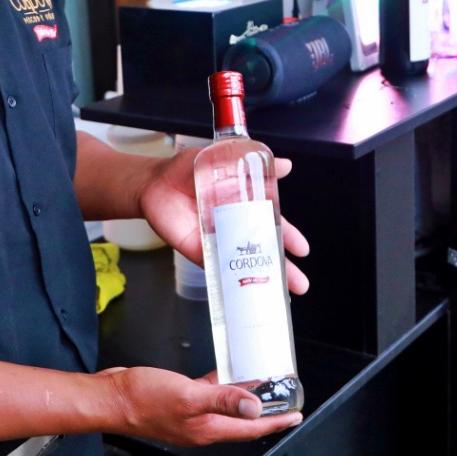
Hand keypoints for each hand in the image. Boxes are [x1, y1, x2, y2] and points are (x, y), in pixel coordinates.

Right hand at [99, 365, 301, 445]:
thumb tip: (255, 407)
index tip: (295, 416)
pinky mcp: (180, 400)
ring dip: (245, 395)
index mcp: (207, 428)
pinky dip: (222, 384)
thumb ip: (223, 400)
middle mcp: (202, 424)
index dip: (276, 422)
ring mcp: (190, 413)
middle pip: (243, 420)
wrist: (111, 397)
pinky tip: (225, 370)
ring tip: (263, 381)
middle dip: (266, 411)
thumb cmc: (143, 399)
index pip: (251, 428)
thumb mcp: (188, 396)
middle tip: (285, 398)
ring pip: (227, 406)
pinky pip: (209, 393)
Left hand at [137, 149, 310, 293]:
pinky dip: (230, 281)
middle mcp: (235, 225)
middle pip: (263, 249)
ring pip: (245, 263)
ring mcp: (218, 240)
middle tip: (300, 284)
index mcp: (244, 204)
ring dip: (261, 280)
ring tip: (279, 297)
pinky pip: (216, 268)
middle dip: (283, 267)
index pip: (272, 223)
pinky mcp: (198, 250)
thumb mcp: (223, 159)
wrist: (153, 181)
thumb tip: (287, 165)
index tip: (303, 250)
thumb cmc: (187, 169)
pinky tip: (243, 296)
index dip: (288, 236)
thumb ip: (254, 163)